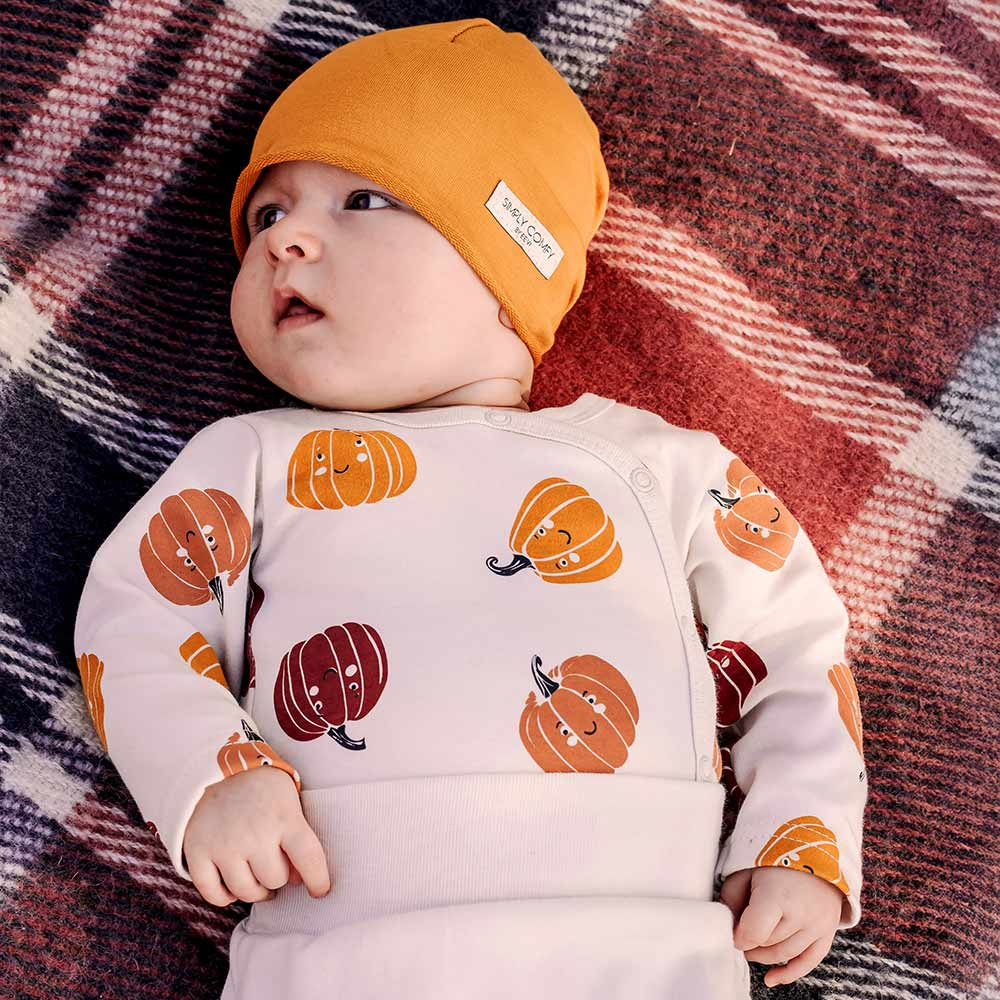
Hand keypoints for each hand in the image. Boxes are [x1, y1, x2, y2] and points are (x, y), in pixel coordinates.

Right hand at [182, 765, 331, 906]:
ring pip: (247, 891)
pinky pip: (214, 894)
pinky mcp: (198, 852)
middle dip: (278, 876)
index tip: (320, 891)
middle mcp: (255, 833)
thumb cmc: (263, 791)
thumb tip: (297, 880)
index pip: (309, 857)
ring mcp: (224, 844)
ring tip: (257, 877)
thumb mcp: (289, 803)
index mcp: (284, 818)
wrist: (218, 769)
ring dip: (255, 890)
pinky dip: (225, 897)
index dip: (317, 880)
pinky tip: (232, 886)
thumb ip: (297, 838)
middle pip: (275, 879)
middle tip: (274, 865)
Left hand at [719, 866, 842, 987]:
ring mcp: (818, 925)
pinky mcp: (828, 932)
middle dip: (750, 942)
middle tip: (741, 933)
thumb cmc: (776, 858)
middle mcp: (801, 914)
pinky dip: (790, 973)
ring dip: (765, 956)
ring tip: (752, 946)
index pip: (754, 933)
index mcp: (778, 896)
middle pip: (767, 944)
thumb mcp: (747, 869)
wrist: (816, 849)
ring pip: (785, 954)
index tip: (733, 930)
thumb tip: (728, 925)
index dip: (739, 936)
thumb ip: (732, 896)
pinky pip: (810, 962)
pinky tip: (772, 979)